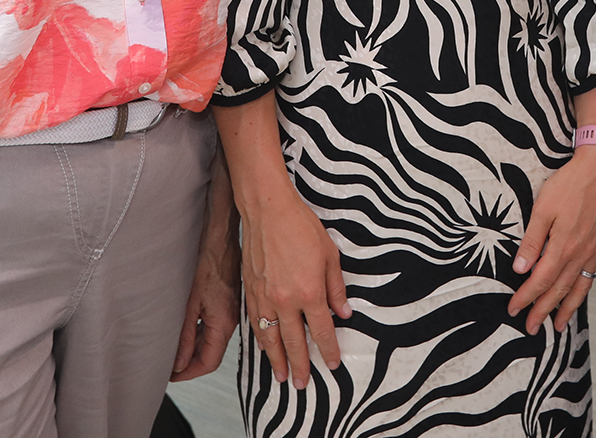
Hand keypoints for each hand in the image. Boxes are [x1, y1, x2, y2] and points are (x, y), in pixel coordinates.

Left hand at [171, 220, 241, 380]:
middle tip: (167, 364)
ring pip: (212, 341)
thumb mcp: (189, 302)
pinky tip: (186, 330)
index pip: (208, 362)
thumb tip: (178, 362)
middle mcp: (232, 320)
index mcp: (224, 323)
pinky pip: (214, 327)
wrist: (220, 237)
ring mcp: (231, 311)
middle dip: (189, 363)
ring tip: (172, 348)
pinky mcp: (228, 303)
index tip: (171, 375)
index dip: (187, 373)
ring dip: (193, 348)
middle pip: (211, 354)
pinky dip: (199, 334)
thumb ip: (184, 335)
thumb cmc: (207, 261)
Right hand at [240, 192, 350, 389]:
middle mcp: (286, 300)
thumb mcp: (329, 255)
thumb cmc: (300, 227)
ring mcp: (265, 297)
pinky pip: (255, 323)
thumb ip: (336, 287)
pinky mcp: (251, 291)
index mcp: (310, 292)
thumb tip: (344, 312)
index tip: (332, 364)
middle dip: (301, 366)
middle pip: (294, 343)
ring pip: (271, 338)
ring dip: (277, 361)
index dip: (328, 351)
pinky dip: (260, 340)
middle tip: (303, 384)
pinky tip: (264, 348)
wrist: (267, 210)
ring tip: (282, 377)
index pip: (321, 331)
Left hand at [507, 146, 595, 333]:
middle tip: (530, 327)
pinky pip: (589, 277)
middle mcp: (579, 254)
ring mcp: (591, 252)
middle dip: (543, 310)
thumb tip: (521, 268)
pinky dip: (582, 293)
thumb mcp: (542, 208)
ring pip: (577, 289)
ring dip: (566, 309)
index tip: (513, 309)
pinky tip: (576, 298)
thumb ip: (532, 240)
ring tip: (558, 327)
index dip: (526, 297)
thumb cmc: (568, 185)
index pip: (540, 280)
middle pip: (558, 290)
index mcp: (563, 246)